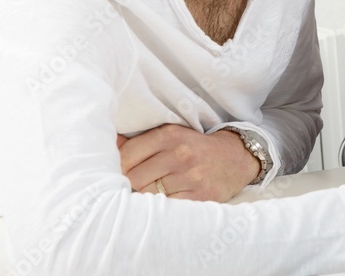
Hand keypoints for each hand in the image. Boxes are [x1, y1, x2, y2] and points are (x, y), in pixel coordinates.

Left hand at [116, 124, 260, 201]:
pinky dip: (160, 209)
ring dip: (143, 199)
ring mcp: (191, 176)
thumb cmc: (195, 148)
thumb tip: (109, 144)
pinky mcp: (200, 196)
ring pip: (147, 195)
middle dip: (128, 186)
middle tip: (131, 188)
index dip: (116, 168)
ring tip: (146, 197)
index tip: (118, 174)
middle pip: (133, 178)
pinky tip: (161, 205)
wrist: (236, 157)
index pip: (126, 155)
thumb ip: (139, 142)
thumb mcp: (171, 136)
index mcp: (169, 135)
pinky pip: (166, 208)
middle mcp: (180, 153)